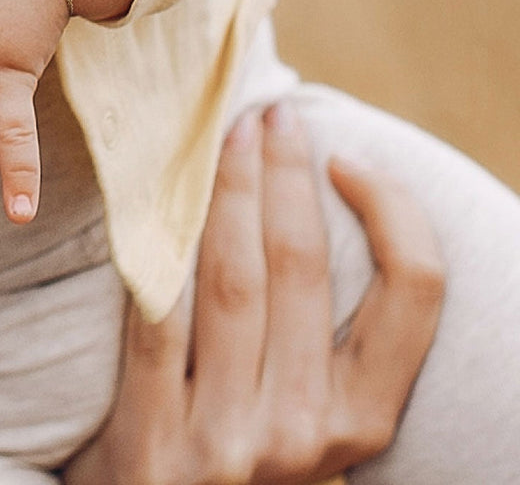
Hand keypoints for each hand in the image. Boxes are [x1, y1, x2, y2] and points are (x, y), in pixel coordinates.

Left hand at [63, 105, 444, 484]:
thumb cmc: (242, 451)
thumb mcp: (306, 414)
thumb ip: (317, 339)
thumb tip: (310, 202)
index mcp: (364, 421)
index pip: (412, 295)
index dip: (393, 212)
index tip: (349, 159)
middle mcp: (307, 431)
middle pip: (301, 266)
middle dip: (286, 173)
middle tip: (271, 113)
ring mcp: (228, 438)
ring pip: (231, 277)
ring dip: (226, 190)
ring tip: (223, 135)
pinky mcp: (152, 436)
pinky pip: (158, 316)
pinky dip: (158, 248)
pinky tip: (156, 197)